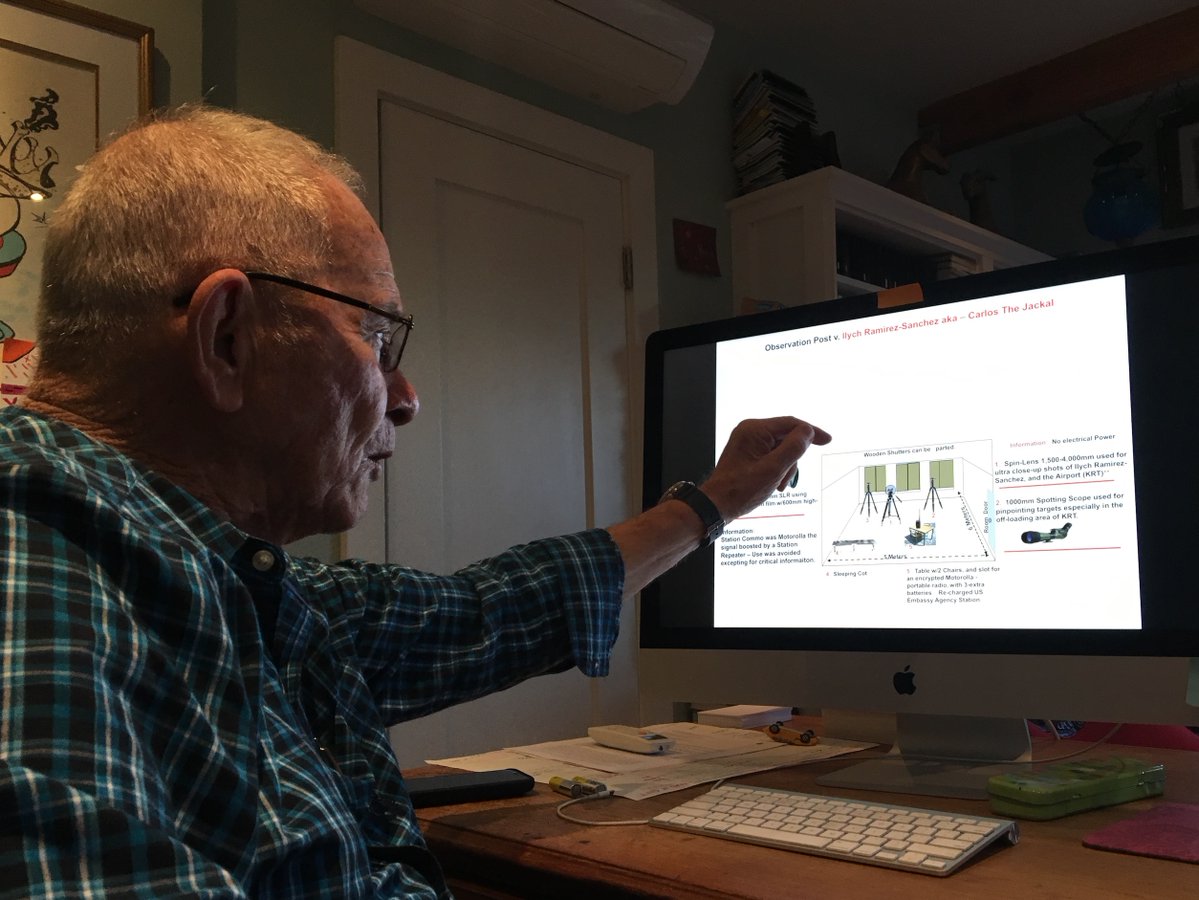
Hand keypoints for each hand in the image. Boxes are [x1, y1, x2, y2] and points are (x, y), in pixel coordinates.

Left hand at [700, 417, 830, 521]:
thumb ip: (793, 448)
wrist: (716, 505)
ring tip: (777, 485)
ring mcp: (748, 442)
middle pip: (786, 437)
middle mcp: (750, 431)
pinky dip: (777, 469)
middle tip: (786, 479)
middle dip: (793, 458)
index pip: (791, 423)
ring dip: (785, 467)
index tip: (827, 440)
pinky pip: (771, 455)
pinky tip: (773, 484)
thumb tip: (808, 432)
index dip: (811, 432)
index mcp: (754, 429)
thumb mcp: (773, 469)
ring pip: (780, 449)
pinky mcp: (748, 453)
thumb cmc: (740, 489)